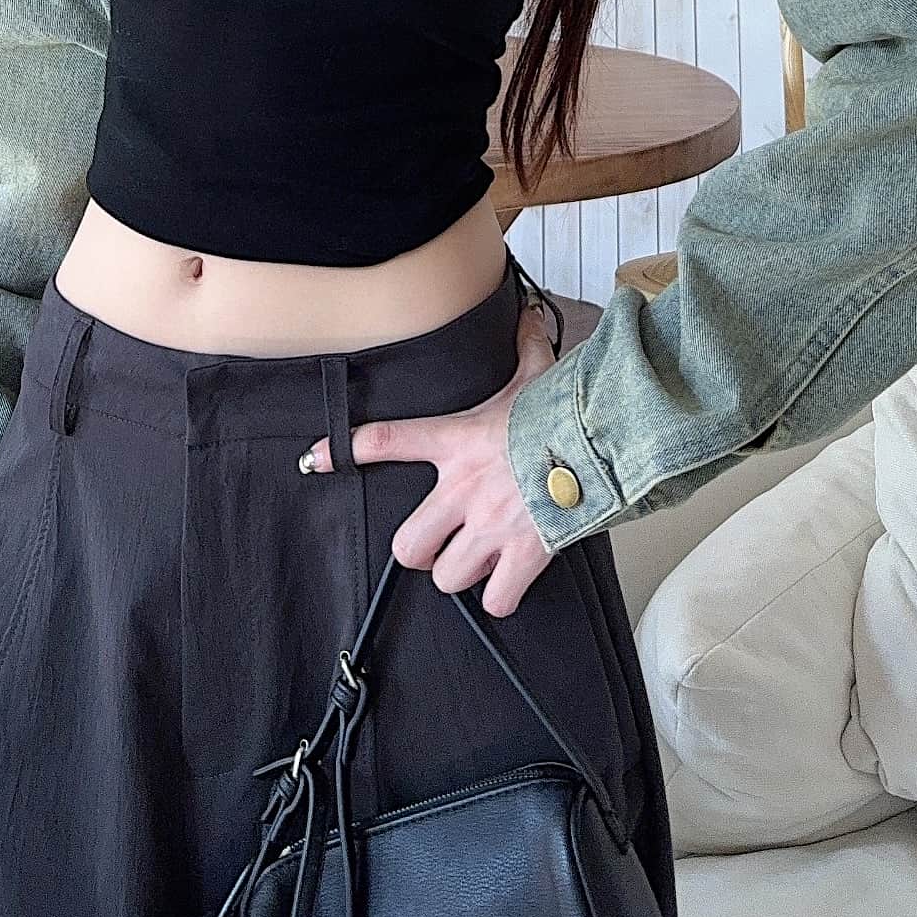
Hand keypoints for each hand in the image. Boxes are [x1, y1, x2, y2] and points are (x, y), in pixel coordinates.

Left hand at [299, 299, 560, 618]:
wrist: (600, 440)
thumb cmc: (563, 410)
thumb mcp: (535, 374)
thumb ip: (524, 348)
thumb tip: (526, 316)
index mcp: (457, 441)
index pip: (387, 440)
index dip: (346, 450)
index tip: (316, 457)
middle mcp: (464, 490)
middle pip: (407, 546)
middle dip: (419, 550)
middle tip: (436, 541)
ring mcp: (491, 527)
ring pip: (447, 577)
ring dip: (462, 573)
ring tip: (478, 559)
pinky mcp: (523, 555)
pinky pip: (496, 600)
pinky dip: (502, 597)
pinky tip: (509, 582)